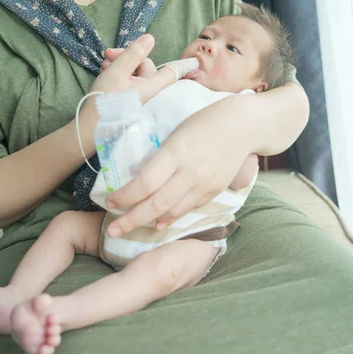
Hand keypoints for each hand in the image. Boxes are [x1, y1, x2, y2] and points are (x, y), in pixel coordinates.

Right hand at [75, 34, 176, 155]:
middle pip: (146, 65)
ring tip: (104, 64)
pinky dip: (118, 72)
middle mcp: (148, 90)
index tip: (198, 61)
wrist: (90, 125)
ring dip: (120, 63)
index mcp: (152, 85)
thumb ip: (133, 54)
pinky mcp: (129, 97)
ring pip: (134, 70)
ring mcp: (139, 94)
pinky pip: (128, 79)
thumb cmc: (105, 99)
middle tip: (108, 54)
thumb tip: (150, 38)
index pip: (173, 71)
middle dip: (128, 56)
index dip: (185, 64)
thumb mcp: (117, 71)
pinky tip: (104, 71)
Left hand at [103, 95, 258, 237]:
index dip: (124, 197)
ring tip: (130, 228)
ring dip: (148, 222)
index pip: (145, 183)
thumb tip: (137, 179)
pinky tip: (159, 223)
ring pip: (172, 211)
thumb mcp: (176, 134)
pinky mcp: (215, 191)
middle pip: (156, 203)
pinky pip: (188, 209)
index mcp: (177, 152)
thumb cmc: (204, 122)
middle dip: (131, 220)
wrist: (244, 126)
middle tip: (112, 231)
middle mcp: (191, 172)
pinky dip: (171, 217)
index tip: (109, 202)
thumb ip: (160, 157)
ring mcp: (205, 184)